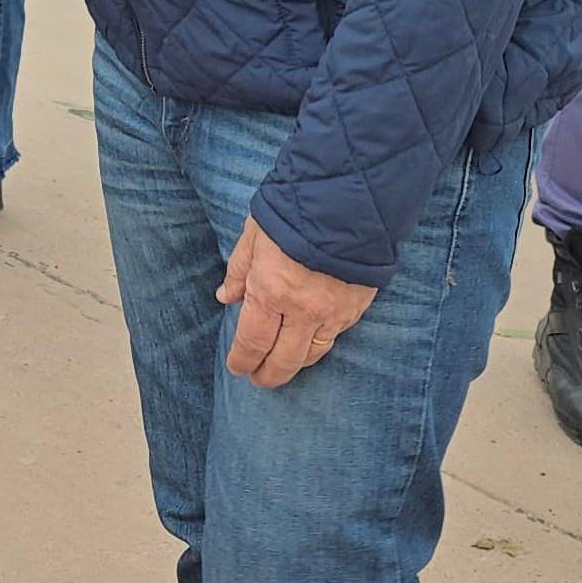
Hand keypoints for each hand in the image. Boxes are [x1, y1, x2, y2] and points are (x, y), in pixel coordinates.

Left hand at [218, 216, 376, 388]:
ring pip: (313, 353)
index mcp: (271, 292)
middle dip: (268, 374)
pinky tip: (311, 346)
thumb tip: (225, 297)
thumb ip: (239, 270)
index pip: (253, 341)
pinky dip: (319, 345)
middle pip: (283, 359)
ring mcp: (332, 312)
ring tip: (283, 368)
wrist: (350, 202)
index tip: (237, 368)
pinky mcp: (356, 307)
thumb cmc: (294, 212)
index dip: (243, 359)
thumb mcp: (254, 235)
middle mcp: (302, 310)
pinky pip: (335, 336)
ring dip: (296, 365)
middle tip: (259, 379)